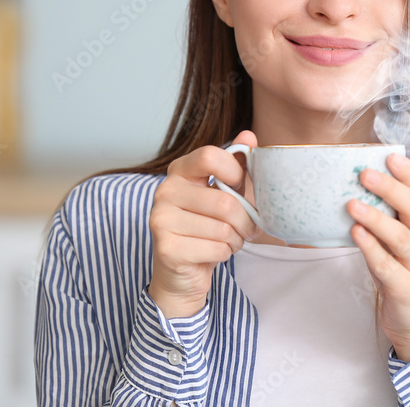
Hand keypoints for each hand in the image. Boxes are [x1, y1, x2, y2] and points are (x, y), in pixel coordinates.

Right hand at [147, 130, 260, 317]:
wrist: (183, 273)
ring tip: (229, 241)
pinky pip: (216, 248)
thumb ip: (235, 163)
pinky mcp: (166, 248)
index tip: (241, 187)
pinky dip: (225, 254)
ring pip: (223, 228)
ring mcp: (160, 219)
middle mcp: (164, 191)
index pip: (209, 156)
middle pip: (224, 201)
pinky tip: (215, 253)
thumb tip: (249, 136)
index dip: (235, 171)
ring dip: (236, 240)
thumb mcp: (224, 192)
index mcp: (179, 171)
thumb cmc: (207, 227)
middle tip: (246, 229)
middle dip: (245, 221)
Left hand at [346, 152, 409, 361]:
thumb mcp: (395, 243)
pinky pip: (387, 267)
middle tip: (364, 173)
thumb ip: (382, 218)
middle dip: (390, 189)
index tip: (390, 156)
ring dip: (376, 218)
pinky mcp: (404, 289)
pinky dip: (371, 249)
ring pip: (401, 237)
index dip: (408, 173)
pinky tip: (355, 235)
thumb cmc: (402, 273)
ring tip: (352, 204)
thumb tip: (350, 188)